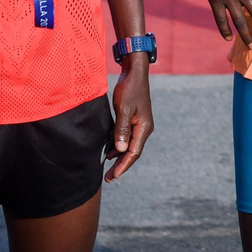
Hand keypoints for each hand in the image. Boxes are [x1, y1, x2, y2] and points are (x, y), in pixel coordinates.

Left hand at [105, 58, 152, 181]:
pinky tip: (109, 151)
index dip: (123, 166)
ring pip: (129, 146)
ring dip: (119, 157)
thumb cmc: (129, 89)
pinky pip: (126, 137)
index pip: (134, 153)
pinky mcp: (133, 120)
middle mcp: (144, 129)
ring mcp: (139, 124)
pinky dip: (118, 146)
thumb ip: (121, 130)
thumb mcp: (123, 109)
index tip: (113, 176)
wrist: (134, 72)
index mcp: (144, 128)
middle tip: (109, 178)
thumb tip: (120, 151)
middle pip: (132, 152)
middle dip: (121, 166)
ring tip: (107, 168)